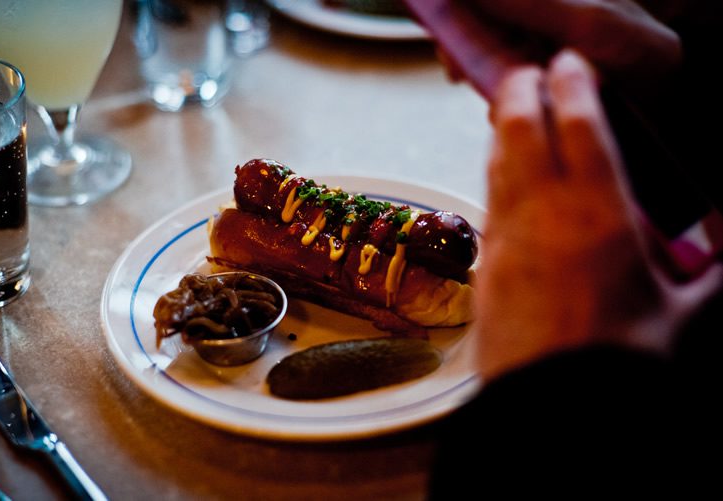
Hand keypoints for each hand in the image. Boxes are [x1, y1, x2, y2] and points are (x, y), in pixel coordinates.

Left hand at [474, 50, 722, 381]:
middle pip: (522, 128)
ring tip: (513, 110)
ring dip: (503, 128)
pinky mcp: (485, 262)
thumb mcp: (680, 314)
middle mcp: (545, 213)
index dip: (572, 85)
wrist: (552, 404)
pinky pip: (487, 201)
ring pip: (497, 161)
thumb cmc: (619, 359)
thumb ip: (707, 275)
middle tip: (529, 74)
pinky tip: (502, 173)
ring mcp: (507, 235)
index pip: (580, 125)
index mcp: (601, 213)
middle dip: (523, 91)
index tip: (568, 65)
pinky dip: (494, 174)